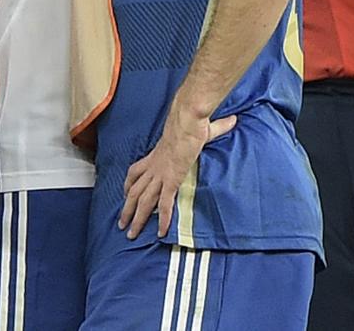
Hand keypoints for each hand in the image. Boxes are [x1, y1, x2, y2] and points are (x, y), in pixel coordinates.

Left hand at [119, 108, 236, 239]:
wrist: (188, 120)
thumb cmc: (191, 122)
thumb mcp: (200, 127)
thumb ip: (216, 126)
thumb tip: (233, 120)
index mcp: (156, 155)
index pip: (135, 171)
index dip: (128, 184)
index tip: (125, 193)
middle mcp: (154, 167)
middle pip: (134, 192)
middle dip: (127, 209)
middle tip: (121, 224)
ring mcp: (162, 174)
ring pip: (144, 201)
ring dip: (137, 219)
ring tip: (131, 234)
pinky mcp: (172, 180)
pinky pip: (165, 204)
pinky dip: (164, 219)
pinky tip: (162, 232)